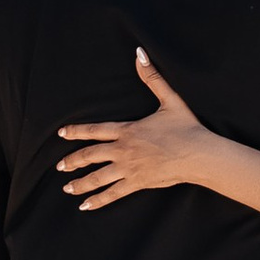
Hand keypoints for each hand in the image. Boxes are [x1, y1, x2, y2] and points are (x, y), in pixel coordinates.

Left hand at [58, 47, 213, 208]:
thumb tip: (140, 54)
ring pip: (98, 177)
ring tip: (67, 188)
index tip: (61, 134)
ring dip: (80, 183)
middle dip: (73, 161)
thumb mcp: (169, 99)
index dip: (76, 132)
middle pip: (91, 155)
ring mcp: (129, 168)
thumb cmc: (186, 127)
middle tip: (59, 166)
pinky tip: (85, 206)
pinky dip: (98, 200)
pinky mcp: (138, 183)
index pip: (95, 131)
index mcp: (128, 130)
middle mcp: (124, 150)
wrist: (199, 154)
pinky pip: (113, 193)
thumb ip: (152, 78)